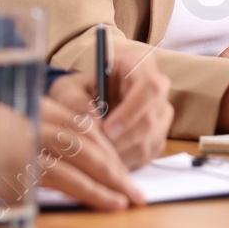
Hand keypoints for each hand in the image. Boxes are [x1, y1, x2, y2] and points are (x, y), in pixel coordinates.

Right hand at [0, 81, 149, 212]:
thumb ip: (28, 127)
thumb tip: (55, 146)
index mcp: (34, 107)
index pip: (82, 124)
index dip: (105, 145)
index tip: (119, 162)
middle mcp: (37, 121)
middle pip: (89, 141)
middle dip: (115, 165)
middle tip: (134, 185)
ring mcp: (31, 144)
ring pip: (84, 160)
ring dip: (112, 181)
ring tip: (130, 197)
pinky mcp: (22, 170)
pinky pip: (68, 181)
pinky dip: (93, 192)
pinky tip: (111, 202)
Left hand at [51, 51, 172, 171]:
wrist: (84, 104)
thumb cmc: (78, 91)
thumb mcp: (68, 89)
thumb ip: (75, 101)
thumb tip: (91, 121)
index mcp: (140, 66)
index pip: (149, 87)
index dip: (131, 111)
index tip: (107, 129)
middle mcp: (158, 90)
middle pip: (151, 118)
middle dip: (122, 139)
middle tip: (96, 149)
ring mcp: (161, 115)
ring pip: (150, 140)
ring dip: (121, 153)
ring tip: (96, 154)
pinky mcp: (157, 138)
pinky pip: (146, 155)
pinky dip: (124, 162)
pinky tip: (105, 158)